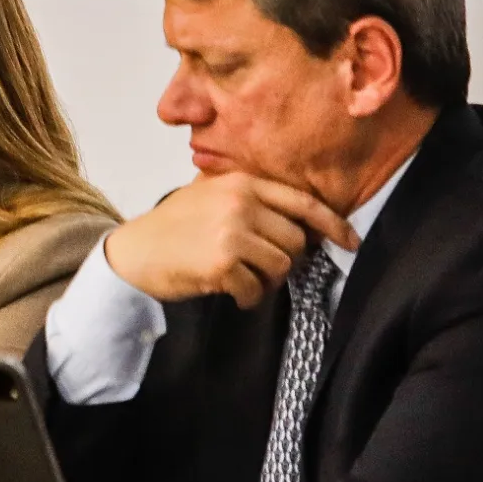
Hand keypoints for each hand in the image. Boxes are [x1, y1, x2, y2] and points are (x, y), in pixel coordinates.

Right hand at [103, 172, 358, 307]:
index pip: (303, 203)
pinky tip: (231, 293)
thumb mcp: (208, 195)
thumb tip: (300, 221)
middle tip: (260, 267)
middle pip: (296, 241)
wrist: (133, 252)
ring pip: (281, 266)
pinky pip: (257, 290)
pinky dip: (248, 298)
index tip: (350, 242)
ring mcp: (232, 233)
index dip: (333, 224)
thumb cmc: (171, 226)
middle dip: (285, 259)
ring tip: (243, 279)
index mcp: (241, 184)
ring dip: (267, 281)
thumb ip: (247, 198)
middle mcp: (240, 204)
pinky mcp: (223, 264)